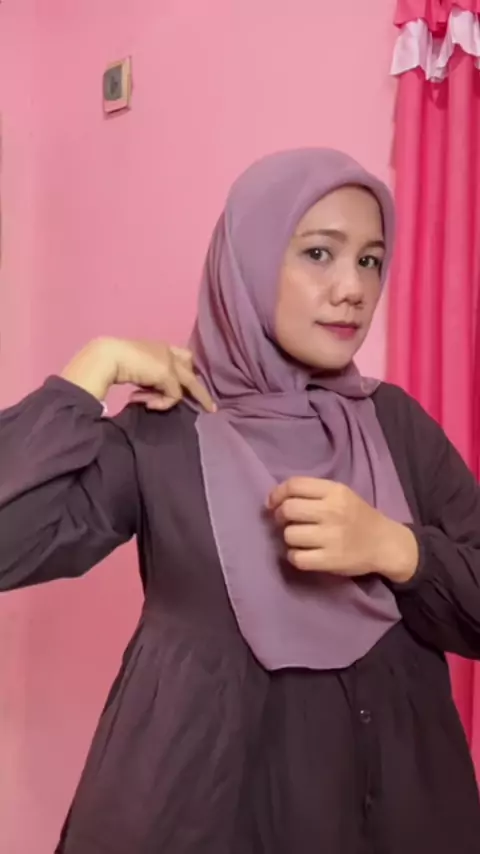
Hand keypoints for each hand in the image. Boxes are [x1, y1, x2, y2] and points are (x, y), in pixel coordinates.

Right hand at [61, 337, 215, 412]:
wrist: (107, 357)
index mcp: (158, 348)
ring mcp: (169, 361)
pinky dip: (162, 403)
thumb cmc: (113, 363)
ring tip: (151, 406)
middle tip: (211, 408)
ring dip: (172, 400)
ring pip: (189, 384)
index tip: (185, 389)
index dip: (184, 371)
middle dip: (201, 391)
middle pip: (191, 368)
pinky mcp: (168, 373)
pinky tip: (145, 402)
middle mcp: (167, 351)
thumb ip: (148, 381)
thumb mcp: (135, 372)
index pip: (180, 357)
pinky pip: (174, 395)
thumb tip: (150, 397)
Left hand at [268, 477, 417, 583]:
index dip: (277, 494)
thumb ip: (312, 493)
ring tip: (300, 539)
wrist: (385, 543)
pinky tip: (304, 554)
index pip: (294, 485)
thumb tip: (273, 500)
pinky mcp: (331, 560)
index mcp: (335, 491)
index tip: (272, 504)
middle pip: (288, 509)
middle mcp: (333, 511)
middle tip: (287, 522)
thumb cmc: (358, 517)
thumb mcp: (341, 494)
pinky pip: (296, 558)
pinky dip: (295, 557)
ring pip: (289, 535)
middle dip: (280, 516)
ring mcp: (332, 537)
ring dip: (289, 538)